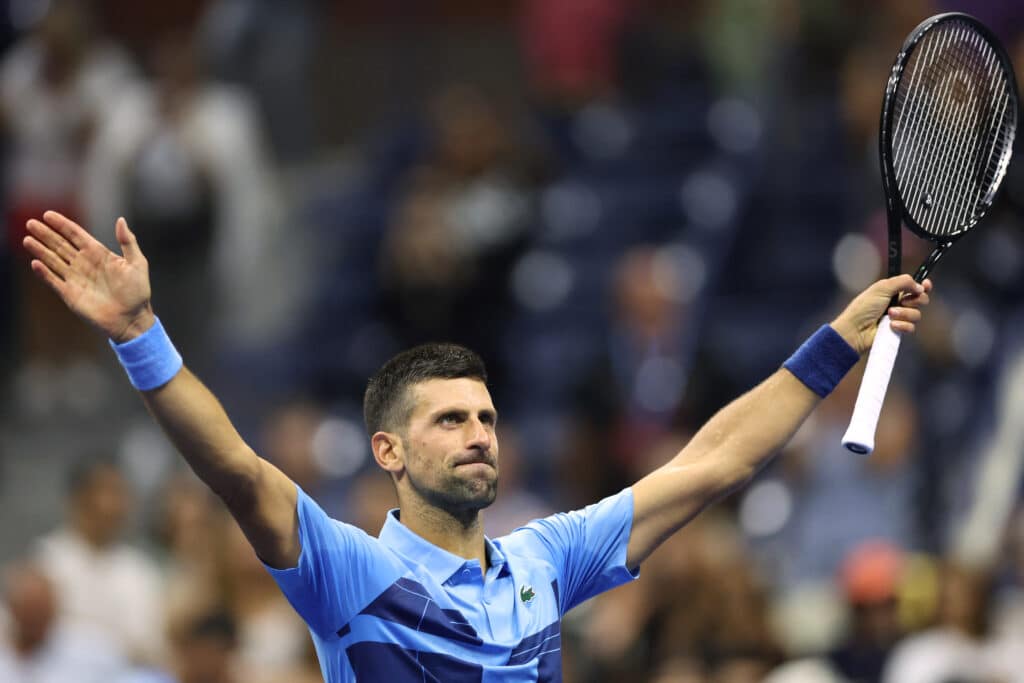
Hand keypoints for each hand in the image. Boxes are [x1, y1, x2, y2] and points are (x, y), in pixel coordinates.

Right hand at [23, 211, 154, 342]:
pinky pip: (54, 281)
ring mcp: (76, 278)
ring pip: (53, 260)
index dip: (62, 225)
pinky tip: (35, 263)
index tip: (48, 214)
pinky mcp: (70, 294)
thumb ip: (128, 242)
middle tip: (30, 223)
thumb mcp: (137, 263)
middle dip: (45, 234)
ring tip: (27, 239)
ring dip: (40, 250)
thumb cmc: (138, 292)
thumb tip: (120, 220)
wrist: (132, 319)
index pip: (75, 235)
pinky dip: (44, 273)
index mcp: (98, 254)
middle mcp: (84, 264)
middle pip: (60, 245)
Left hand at [831, 274, 932, 354]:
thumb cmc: (863, 308)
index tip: (926, 285)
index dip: (923, 286)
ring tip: (889, 314)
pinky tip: (890, 326)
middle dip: (915, 300)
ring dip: (904, 313)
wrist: (855, 330)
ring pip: (917, 314)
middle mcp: (898, 303)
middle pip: (921, 300)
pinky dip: (902, 325)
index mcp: (893, 291)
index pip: (914, 287)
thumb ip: (903, 282)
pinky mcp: (899, 331)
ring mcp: (899, 318)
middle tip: (902, 301)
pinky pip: (911, 327)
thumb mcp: (882, 288)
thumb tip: (920, 286)